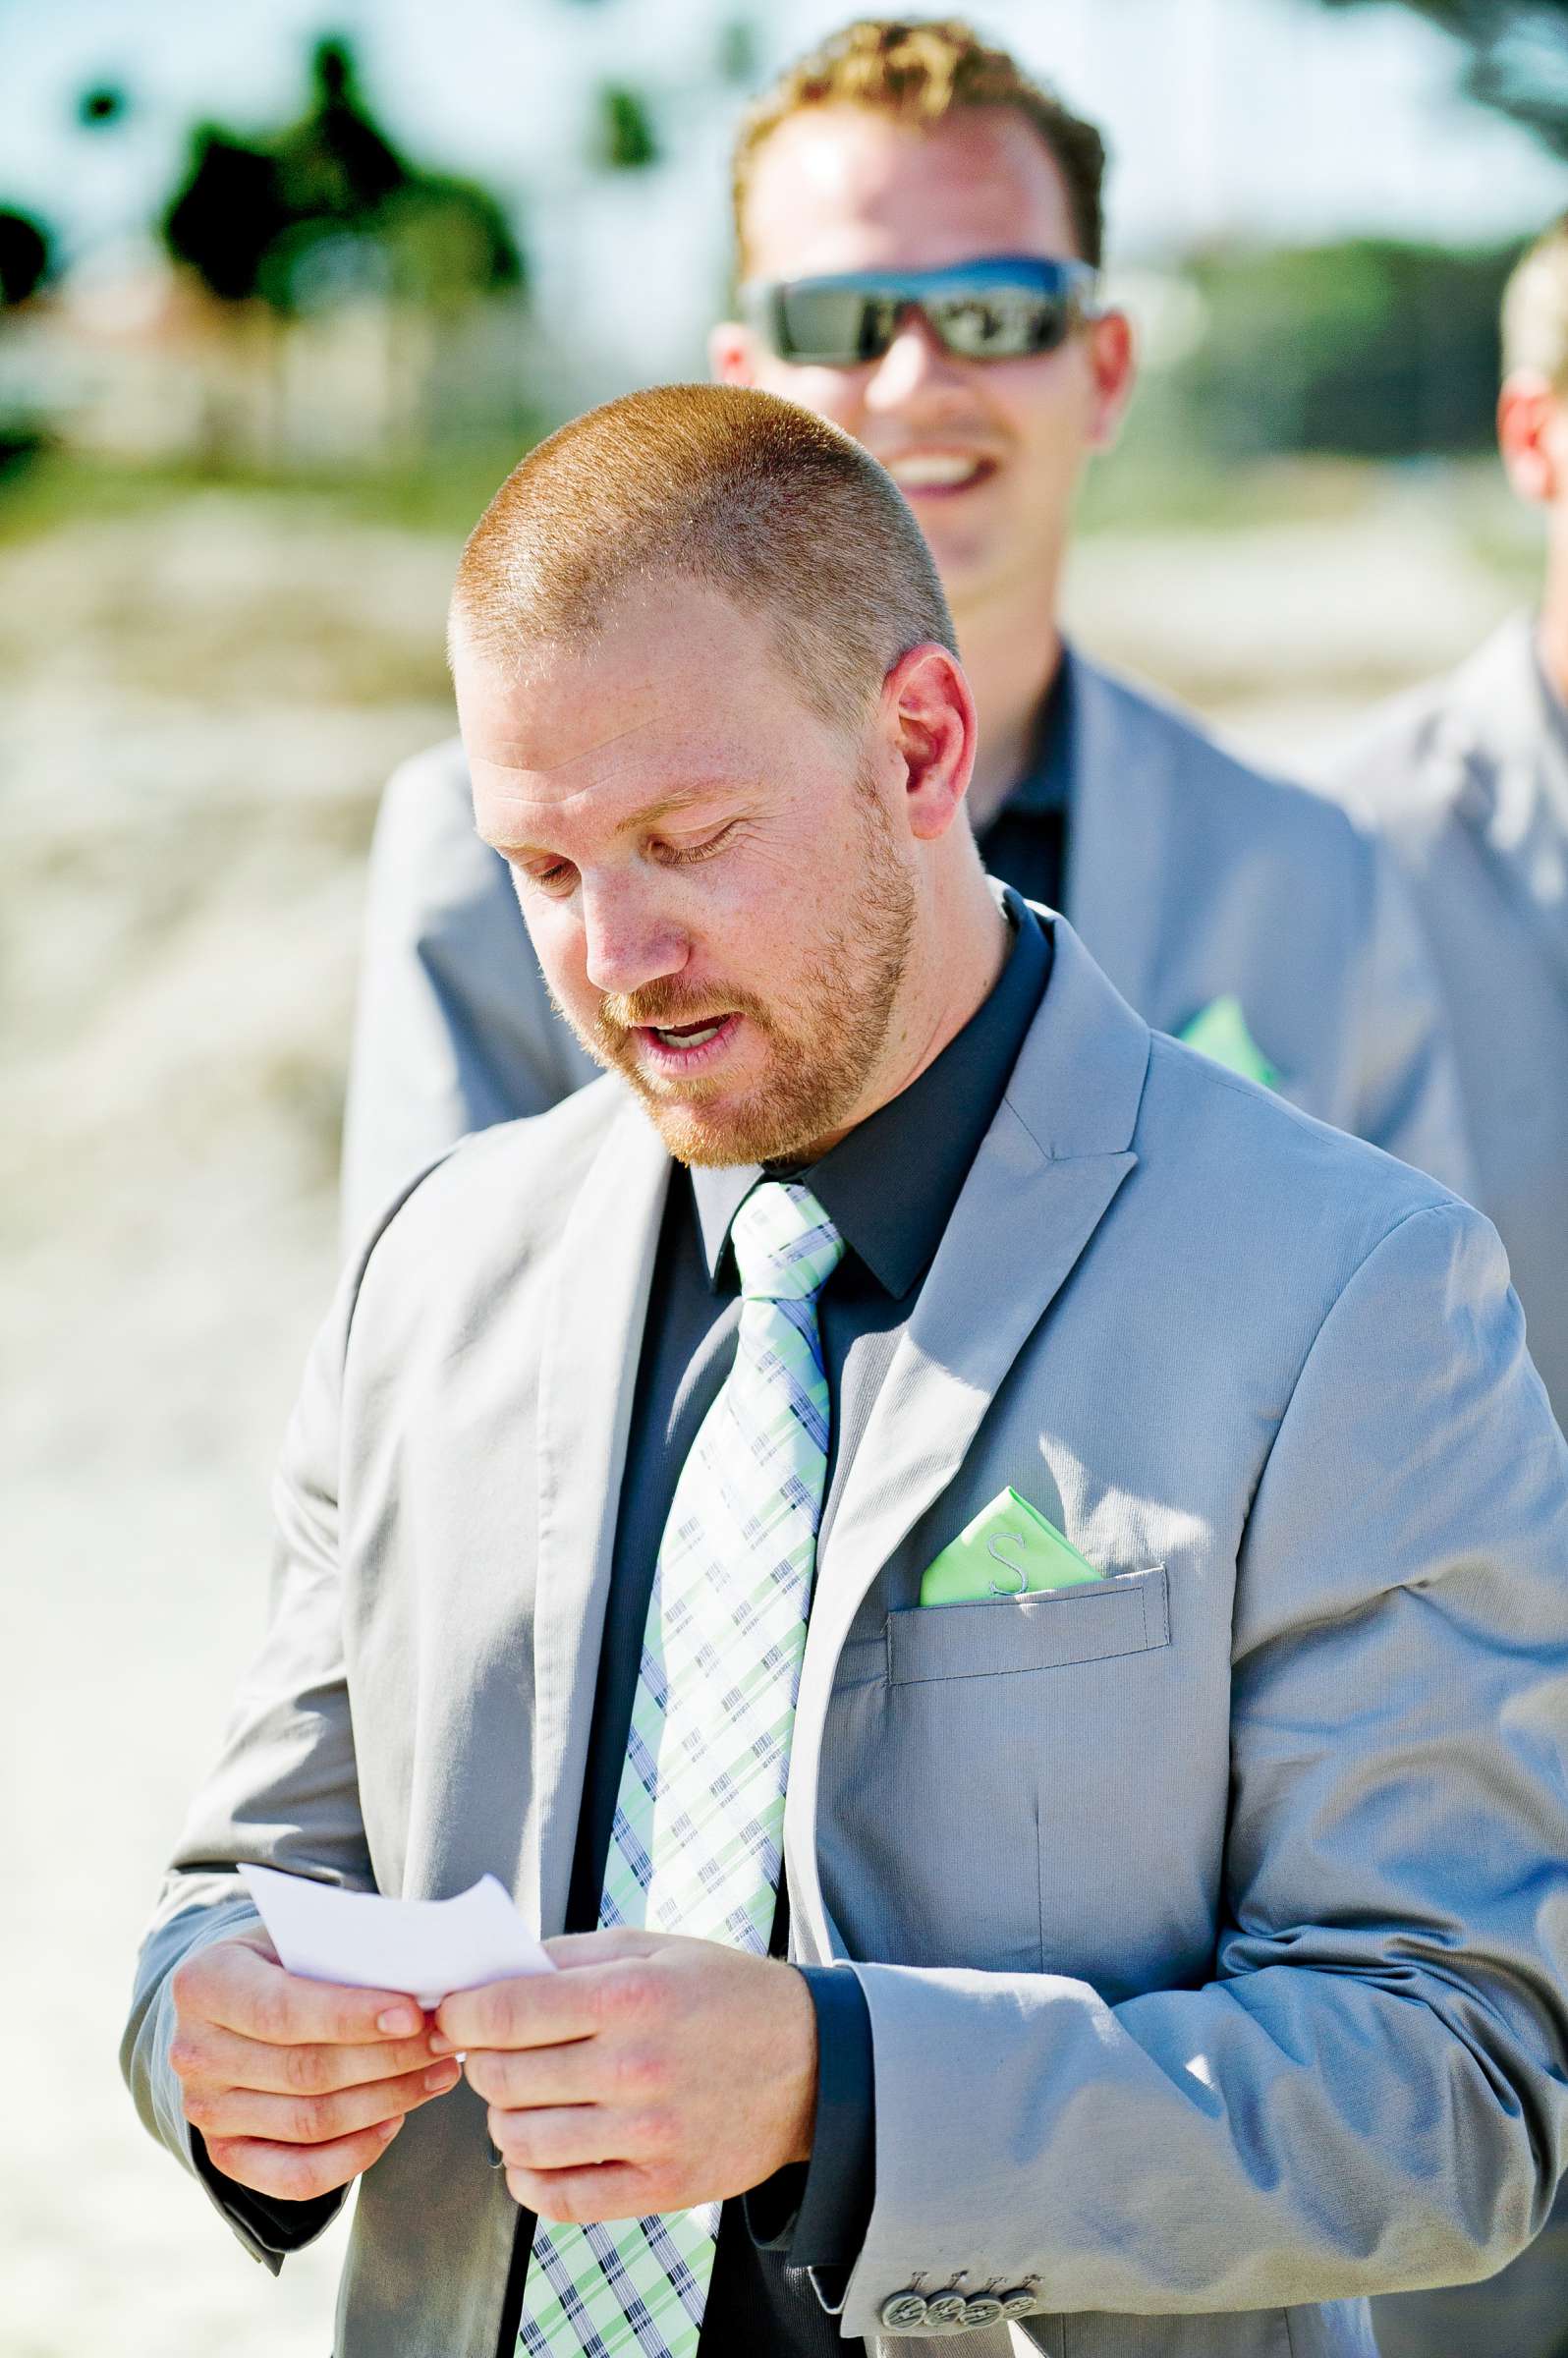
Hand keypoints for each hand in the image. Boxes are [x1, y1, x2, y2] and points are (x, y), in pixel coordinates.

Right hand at [169, 1929, 461, 2200]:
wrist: (237, 1997)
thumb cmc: (285, 1956)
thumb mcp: (302, 1934)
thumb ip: (346, 1952)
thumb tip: (421, 1976)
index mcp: (203, 1984)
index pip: (282, 2011)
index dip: (351, 2018)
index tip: (413, 2014)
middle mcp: (193, 2053)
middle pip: (304, 2071)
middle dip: (387, 2058)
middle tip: (446, 2038)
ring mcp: (205, 2111)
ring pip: (310, 2122)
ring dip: (387, 2100)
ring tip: (439, 2072)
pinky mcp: (226, 2154)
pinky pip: (297, 2175)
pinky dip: (354, 2155)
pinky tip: (396, 2120)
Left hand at [435, 1929, 817, 2224]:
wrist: (811, 2061)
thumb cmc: (722, 1993)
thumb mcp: (652, 1947)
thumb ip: (569, 1956)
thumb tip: (490, 1977)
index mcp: (630, 1995)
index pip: (505, 2014)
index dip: (460, 2015)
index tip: (451, 2015)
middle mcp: (635, 2066)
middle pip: (504, 2079)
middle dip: (482, 2063)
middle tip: (493, 2054)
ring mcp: (648, 2134)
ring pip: (521, 2140)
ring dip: (503, 2119)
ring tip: (520, 2099)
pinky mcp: (660, 2186)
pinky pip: (560, 2199)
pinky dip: (528, 2179)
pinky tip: (535, 2152)